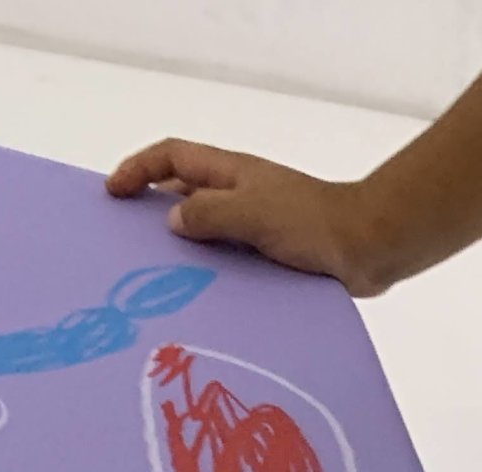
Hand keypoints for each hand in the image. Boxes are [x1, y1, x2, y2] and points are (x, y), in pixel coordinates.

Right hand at [106, 141, 390, 294]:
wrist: (368, 250)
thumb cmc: (312, 223)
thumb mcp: (252, 212)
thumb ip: (209, 214)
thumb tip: (172, 221)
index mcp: (230, 173)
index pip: (172, 158)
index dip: (139, 170)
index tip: (113, 193)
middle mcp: (239, 196)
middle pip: (183, 197)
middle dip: (153, 215)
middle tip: (126, 247)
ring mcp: (256, 228)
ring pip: (207, 235)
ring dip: (184, 253)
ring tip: (157, 283)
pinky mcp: (271, 259)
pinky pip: (231, 263)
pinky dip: (214, 276)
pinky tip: (201, 303)